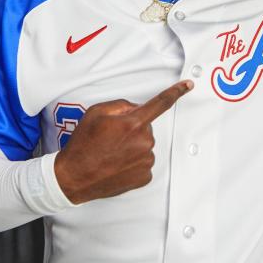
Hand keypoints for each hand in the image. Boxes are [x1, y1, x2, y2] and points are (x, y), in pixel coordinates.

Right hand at [53, 79, 193, 203]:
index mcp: (133, 123)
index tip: (189, 85)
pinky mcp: (144, 176)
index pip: (160, 103)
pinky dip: (132, 163)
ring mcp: (146, 160)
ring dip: (132, 147)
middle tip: (111, 139)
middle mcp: (144, 141)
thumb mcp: (95, 113)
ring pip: (144, 146)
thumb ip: (120, 106)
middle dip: (132, 129)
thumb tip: (135, 109)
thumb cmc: (83, 145)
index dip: (177, 92)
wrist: (74, 177)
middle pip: (145, 127)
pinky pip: (143, 162)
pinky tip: (116, 165)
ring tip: (110, 154)